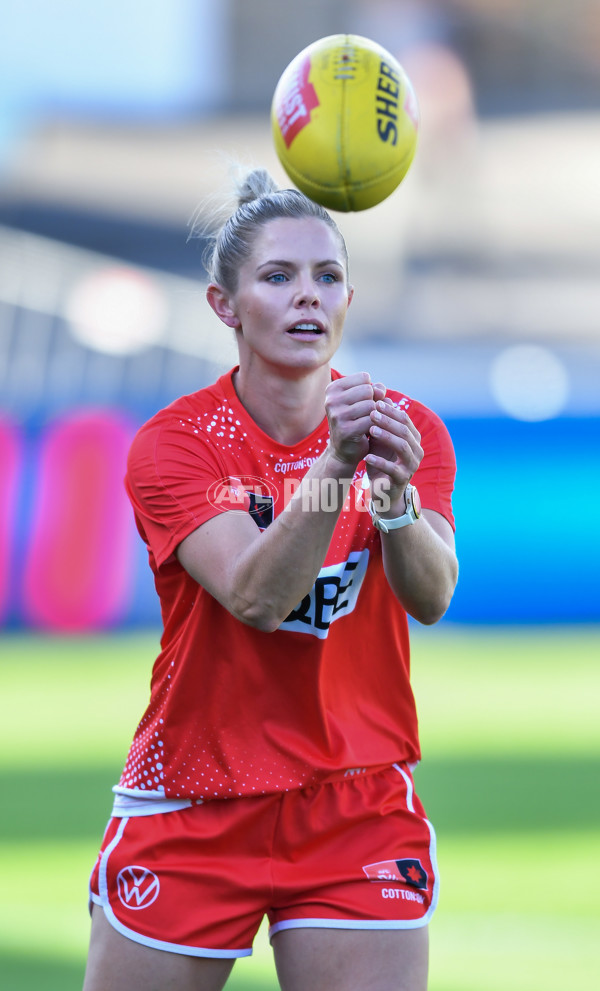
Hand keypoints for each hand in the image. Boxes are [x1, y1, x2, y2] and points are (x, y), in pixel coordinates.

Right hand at [324, 372, 377, 467]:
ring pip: (371, 405)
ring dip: (375, 415)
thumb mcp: (363, 401)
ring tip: (368, 423)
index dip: (371, 390)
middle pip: (368, 390)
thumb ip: (375, 390)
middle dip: (374, 402)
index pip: (364, 378)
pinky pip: (371, 420)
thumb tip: (380, 390)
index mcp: (333, 389)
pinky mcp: (346, 430)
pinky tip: (369, 431)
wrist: (344, 450)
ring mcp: (337, 415)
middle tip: (367, 414)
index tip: (364, 402)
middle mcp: (331, 400)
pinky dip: (376, 425)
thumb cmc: (355, 421)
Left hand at [366, 397, 422, 511]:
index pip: (405, 420)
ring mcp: (412, 465)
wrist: (384, 490)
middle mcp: (417, 450)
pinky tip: (367, 456)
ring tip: (370, 430)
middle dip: (388, 421)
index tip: (374, 403)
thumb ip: (381, 423)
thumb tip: (379, 398)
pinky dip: (379, 462)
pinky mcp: (402, 479)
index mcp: (413, 439)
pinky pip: (393, 469)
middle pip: (405, 431)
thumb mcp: (380, 440)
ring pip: (402, 446)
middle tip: (371, 413)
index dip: (390, 411)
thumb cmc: (382, 461)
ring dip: (386, 436)